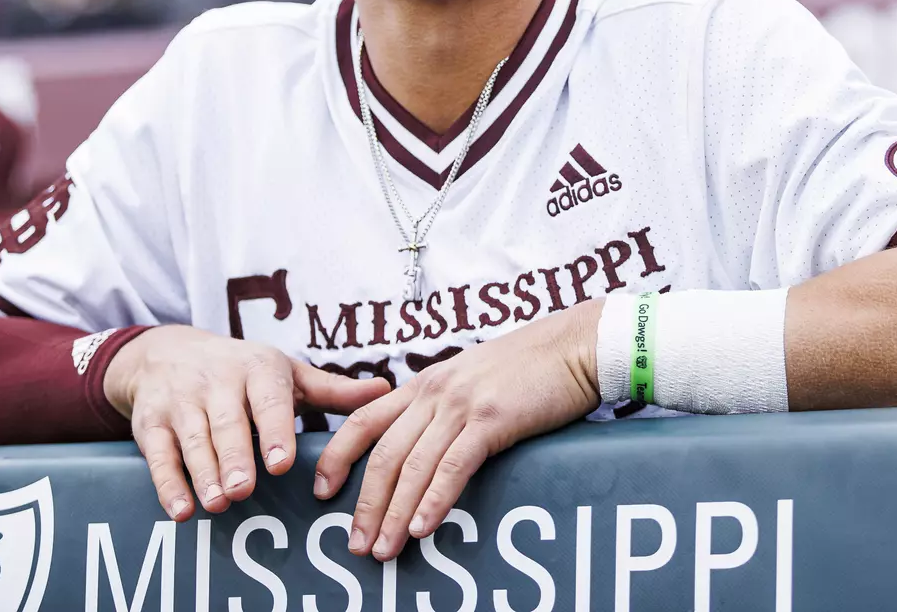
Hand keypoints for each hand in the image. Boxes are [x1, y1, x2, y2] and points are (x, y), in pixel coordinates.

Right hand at [104, 325, 390, 520]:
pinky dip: (167, 483)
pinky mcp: (152, 422)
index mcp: (259, 369)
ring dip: (203, 473)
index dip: (275, 430)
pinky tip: (182, 509)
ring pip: (193, 440)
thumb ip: (333, 390)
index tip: (282, 462)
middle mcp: (218, 381)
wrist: (168, 352)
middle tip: (245, 490)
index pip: (269, 400)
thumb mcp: (287, 373)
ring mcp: (182, 401)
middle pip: (227, 423)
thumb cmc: (243, 371)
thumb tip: (388, 390)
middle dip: (235, 457)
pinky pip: (158, 454)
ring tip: (218, 503)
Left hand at [314, 299, 602, 560]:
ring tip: (384, 549)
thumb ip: (445, 406)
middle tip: (355, 544)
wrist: (573, 345)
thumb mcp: (472, 378)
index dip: (339, 457)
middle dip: (365, 503)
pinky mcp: (491, 419)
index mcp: (425, 384)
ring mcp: (461, 405)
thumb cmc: (529, 368)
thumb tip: (426, 446)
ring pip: (413, 465)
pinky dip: (434, 501)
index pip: (364, 420)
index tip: (323, 491)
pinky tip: (422, 528)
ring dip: (394, 513)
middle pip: (384, 453)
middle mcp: (435, 393)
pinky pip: (453, 466)